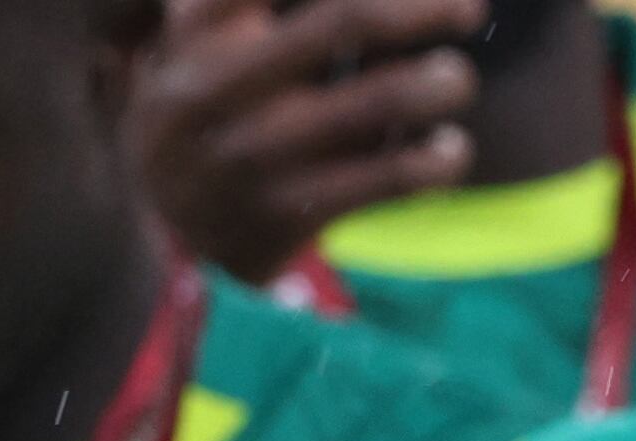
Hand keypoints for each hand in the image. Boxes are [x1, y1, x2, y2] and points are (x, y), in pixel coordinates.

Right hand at [130, 0, 481, 283]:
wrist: (165, 223)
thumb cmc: (202, 104)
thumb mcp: (193, 36)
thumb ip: (238, 3)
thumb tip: (371, 2)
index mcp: (201, 27)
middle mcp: (223, 83)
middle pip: (347, 20)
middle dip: (423, 8)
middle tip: (469, 7)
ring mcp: (256, 153)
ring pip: (380, 100)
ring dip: (441, 82)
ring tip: (455, 77)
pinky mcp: (289, 213)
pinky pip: (389, 179)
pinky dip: (439, 158)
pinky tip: (451, 147)